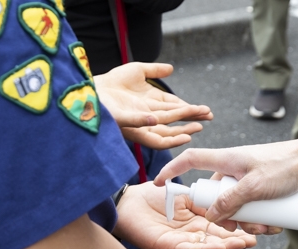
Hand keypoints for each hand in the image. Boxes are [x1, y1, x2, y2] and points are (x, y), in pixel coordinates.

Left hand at [94, 62, 212, 148]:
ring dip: (176, 130)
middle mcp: (145, 115)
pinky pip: (133, 122)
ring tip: (193, 129)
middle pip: (172, 121)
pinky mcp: (120, 119)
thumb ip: (154, 70)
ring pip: (160, 129)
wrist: (90, 87)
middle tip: (207, 119)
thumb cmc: (112, 81)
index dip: (190, 110)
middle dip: (190, 120)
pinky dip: (144, 121)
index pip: (174, 109)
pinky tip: (155, 120)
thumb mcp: (137, 71)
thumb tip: (171, 68)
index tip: (205, 111)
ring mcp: (134, 119)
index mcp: (150, 104)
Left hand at [113, 182, 256, 248]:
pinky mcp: (168, 248)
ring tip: (244, 245)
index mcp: (195, 223)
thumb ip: (203, 202)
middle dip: (237, 241)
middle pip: (217, 241)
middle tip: (255, 240)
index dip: (236, 229)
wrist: (128, 203)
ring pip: (207, 248)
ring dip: (226, 248)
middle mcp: (191, 236)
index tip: (254, 228)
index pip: (220, 228)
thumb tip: (224, 203)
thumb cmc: (152, 197)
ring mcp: (180, 244)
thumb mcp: (185, 197)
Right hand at [153, 142, 297, 226]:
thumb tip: (212, 217)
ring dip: (249, 222)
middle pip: (218, 196)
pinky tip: (276, 227)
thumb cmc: (286, 166)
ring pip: (238, 206)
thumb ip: (231, 201)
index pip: (191, 161)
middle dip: (227, 217)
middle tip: (240, 229)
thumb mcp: (255, 186)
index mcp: (227, 160)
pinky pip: (255, 207)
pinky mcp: (265, 188)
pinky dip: (261, 219)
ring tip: (266, 229)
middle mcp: (235, 169)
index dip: (172, 169)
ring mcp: (250, 179)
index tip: (159, 182)